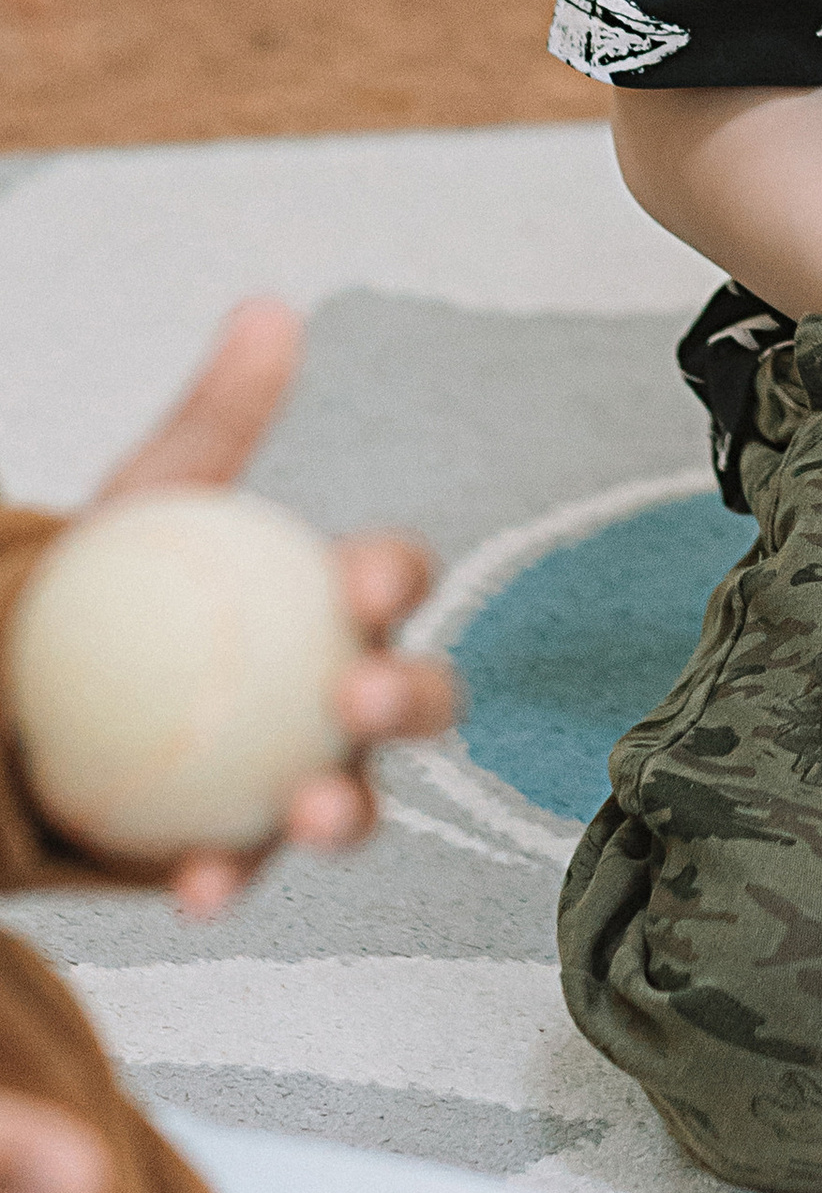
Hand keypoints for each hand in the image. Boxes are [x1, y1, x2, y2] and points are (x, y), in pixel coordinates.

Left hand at [69, 299, 456, 914]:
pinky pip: (246, 869)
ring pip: (352, 800)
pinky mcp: (238, 848)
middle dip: (412, 699)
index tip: (363, 576)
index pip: (392, 580)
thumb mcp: (159, 494)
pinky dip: (229, 880)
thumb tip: (267, 309)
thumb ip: (218, 413)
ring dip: (348, 811)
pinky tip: (197, 884)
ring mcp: (296, 777)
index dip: (397, 576)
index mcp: (331, 602)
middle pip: (413, 697)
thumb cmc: (119, 582)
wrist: (35, 689)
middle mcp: (336, 694)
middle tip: (363, 696)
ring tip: (313, 814)